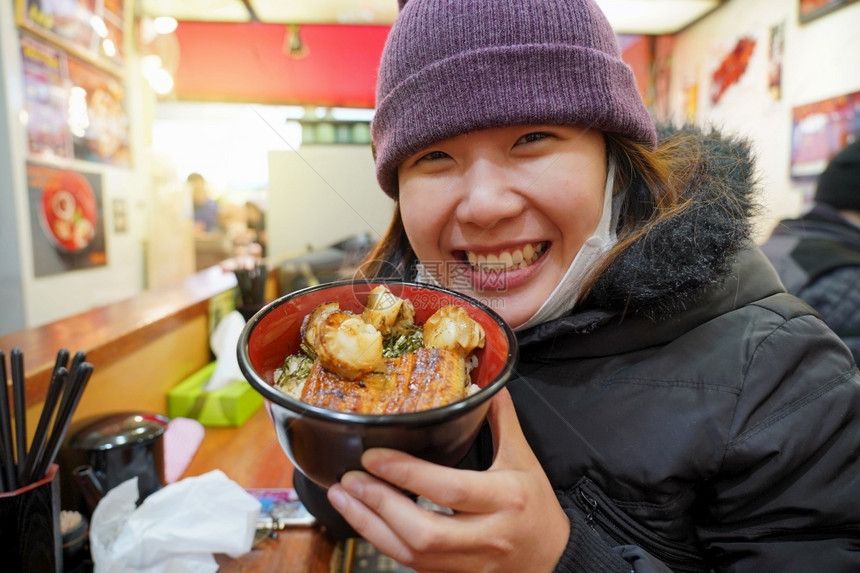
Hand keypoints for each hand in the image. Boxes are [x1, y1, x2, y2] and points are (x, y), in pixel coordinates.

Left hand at [327, 388, 569, 572]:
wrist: (555, 559)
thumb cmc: (537, 507)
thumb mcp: (524, 460)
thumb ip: (502, 421)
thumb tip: (486, 386)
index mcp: (505, 498)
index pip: (449, 488)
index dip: (406, 473)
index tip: (373, 456)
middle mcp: (487, 534)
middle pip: (424, 531)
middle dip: (379, 505)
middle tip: (350, 479)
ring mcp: (471, 563)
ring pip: (412, 555)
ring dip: (370, 527)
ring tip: (344, 498)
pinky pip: (412, 566)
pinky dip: (383, 542)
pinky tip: (364, 520)